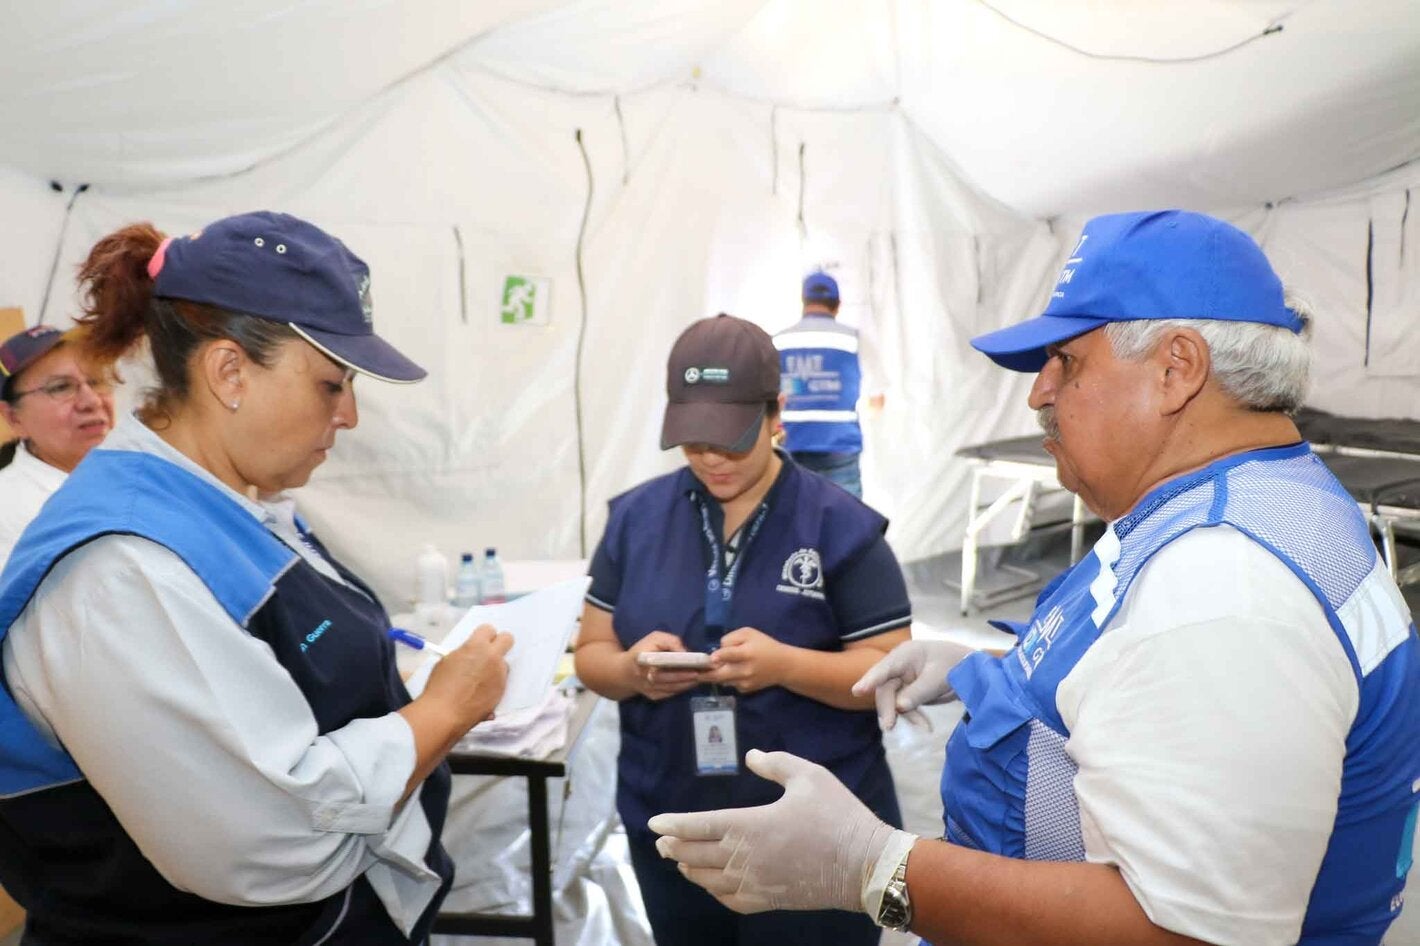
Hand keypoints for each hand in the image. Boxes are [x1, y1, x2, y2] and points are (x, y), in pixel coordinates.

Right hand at [421, 624, 512, 729]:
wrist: (444, 714)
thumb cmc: (440, 688)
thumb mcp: (448, 661)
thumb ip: (465, 653)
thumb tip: (471, 653)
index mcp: (477, 646)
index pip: (489, 629)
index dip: (483, 636)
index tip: (480, 641)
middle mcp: (492, 658)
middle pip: (507, 639)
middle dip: (500, 643)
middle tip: (490, 651)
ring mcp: (499, 675)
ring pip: (504, 664)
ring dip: (495, 667)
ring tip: (478, 680)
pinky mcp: (502, 691)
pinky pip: (501, 682)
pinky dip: (493, 684)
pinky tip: (478, 693)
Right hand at [627, 631, 705, 700]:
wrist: (625, 672)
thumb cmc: (642, 651)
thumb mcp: (655, 638)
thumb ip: (671, 641)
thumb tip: (686, 652)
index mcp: (642, 660)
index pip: (660, 662)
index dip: (676, 663)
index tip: (692, 661)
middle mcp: (645, 676)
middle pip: (669, 678)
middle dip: (687, 676)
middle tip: (702, 671)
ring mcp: (649, 689)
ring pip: (672, 687)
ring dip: (688, 683)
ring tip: (701, 676)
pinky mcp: (653, 696)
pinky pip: (671, 693)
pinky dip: (682, 688)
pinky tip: (691, 682)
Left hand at [648, 750, 911, 913]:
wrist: (866, 865)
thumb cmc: (839, 816)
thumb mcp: (809, 777)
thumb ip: (775, 764)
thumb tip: (750, 755)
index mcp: (750, 825)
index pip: (698, 826)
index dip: (672, 825)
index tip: (653, 824)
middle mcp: (746, 858)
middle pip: (695, 855)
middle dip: (674, 848)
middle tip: (662, 842)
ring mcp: (756, 883)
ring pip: (708, 880)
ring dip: (689, 869)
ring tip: (680, 861)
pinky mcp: (769, 900)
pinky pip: (729, 900)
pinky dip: (713, 890)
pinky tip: (712, 883)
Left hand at [704, 626, 787, 693]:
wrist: (782, 666)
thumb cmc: (764, 645)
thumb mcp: (749, 633)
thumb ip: (732, 638)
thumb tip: (718, 649)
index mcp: (746, 653)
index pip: (729, 656)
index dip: (717, 657)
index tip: (709, 659)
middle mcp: (745, 670)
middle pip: (719, 675)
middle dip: (705, 675)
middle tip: (694, 673)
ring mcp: (745, 682)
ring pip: (721, 680)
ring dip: (714, 677)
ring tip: (705, 672)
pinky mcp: (745, 689)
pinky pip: (729, 684)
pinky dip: (727, 679)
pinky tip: (731, 672)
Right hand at [851, 639, 972, 730]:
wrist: (971, 671)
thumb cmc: (956, 666)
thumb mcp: (938, 679)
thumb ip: (918, 692)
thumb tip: (899, 707)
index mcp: (905, 655)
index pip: (884, 668)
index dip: (870, 680)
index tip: (857, 691)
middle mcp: (899, 666)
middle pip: (885, 689)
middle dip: (887, 708)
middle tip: (889, 727)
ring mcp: (902, 679)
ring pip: (892, 700)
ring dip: (904, 715)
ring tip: (923, 727)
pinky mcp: (908, 691)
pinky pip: (903, 706)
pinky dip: (913, 717)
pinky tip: (925, 726)